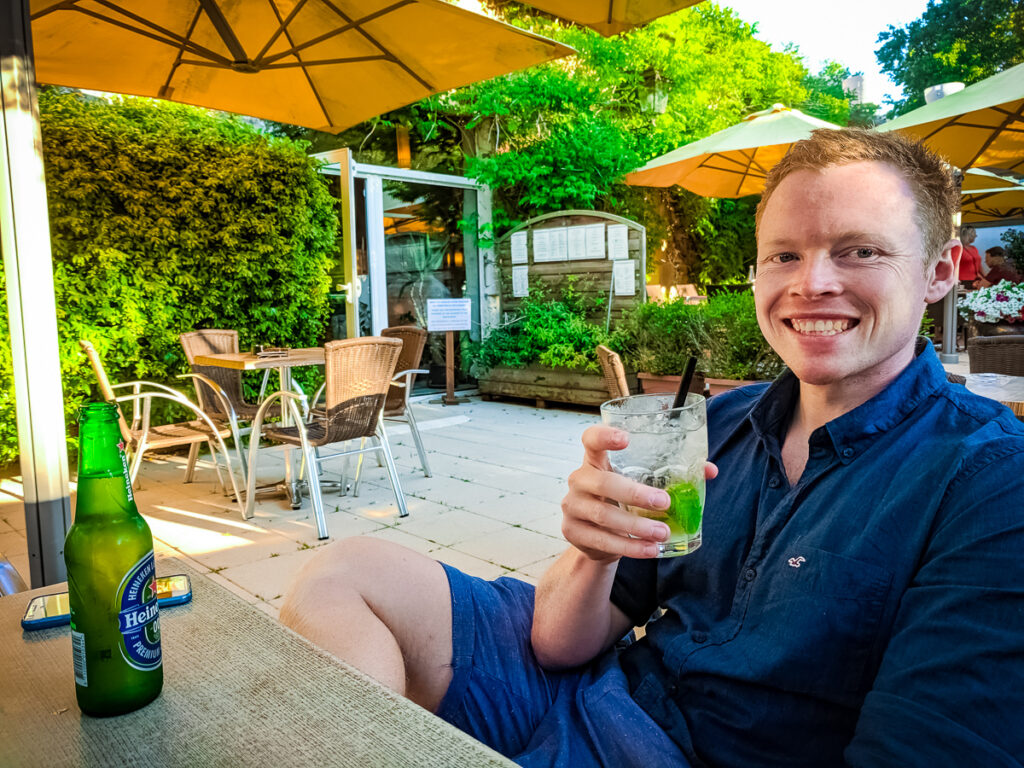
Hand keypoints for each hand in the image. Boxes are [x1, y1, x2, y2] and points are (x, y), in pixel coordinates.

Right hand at [562, 424, 717, 563]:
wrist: (594, 537)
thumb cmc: (620, 500)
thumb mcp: (638, 484)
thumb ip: (670, 475)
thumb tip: (709, 470)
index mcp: (595, 460)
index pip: (591, 439)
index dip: (604, 436)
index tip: (626, 439)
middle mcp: (580, 480)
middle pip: (602, 482)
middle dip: (635, 493)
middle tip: (665, 502)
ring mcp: (573, 506)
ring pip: (604, 515)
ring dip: (636, 525)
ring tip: (663, 532)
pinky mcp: (573, 532)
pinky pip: (603, 540)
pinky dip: (629, 547)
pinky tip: (650, 549)